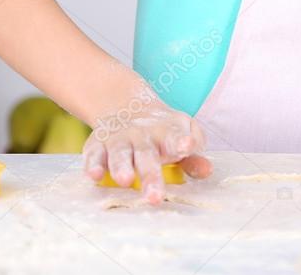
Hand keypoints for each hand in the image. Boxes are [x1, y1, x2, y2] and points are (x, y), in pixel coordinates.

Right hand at [82, 92, 211, 204]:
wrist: (126, 105)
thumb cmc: (162, 131)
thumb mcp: (182, 135)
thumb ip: (194, 156)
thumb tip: (207, 171)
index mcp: (166, 132)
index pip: (174, 137)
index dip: (181, 142)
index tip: (186, 146)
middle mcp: (142, 135)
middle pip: (147, 155)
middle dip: (150, 175)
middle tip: (155, 196)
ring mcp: (119, 139)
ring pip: (120, 153)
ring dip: (122, 167)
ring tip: (125, 180)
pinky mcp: (97, 144)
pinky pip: (93, 155)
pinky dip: (93, 164)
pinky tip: (95, 176)